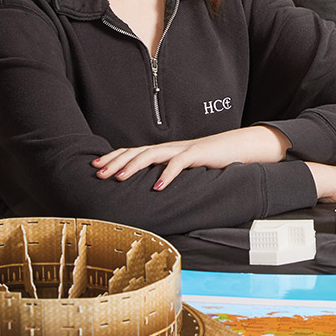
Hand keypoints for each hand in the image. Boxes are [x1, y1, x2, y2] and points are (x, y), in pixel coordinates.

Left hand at [93, 125, 290, 188]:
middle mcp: (171, 147)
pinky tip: (157, 186)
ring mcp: (183, 149)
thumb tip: (148, 187)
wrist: (240, 147)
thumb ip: (168, 172)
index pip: (135, 151)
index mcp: (166, 151)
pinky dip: (167, 174)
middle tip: (98, 172)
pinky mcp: (198, 154)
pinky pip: (180, 163)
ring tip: (119, 178)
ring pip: (153, 154)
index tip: (96, 166)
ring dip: (134, 165)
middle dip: (116, 161)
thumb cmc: (212, 159)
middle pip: (138, 151)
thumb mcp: (185, 167)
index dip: (114, 157)